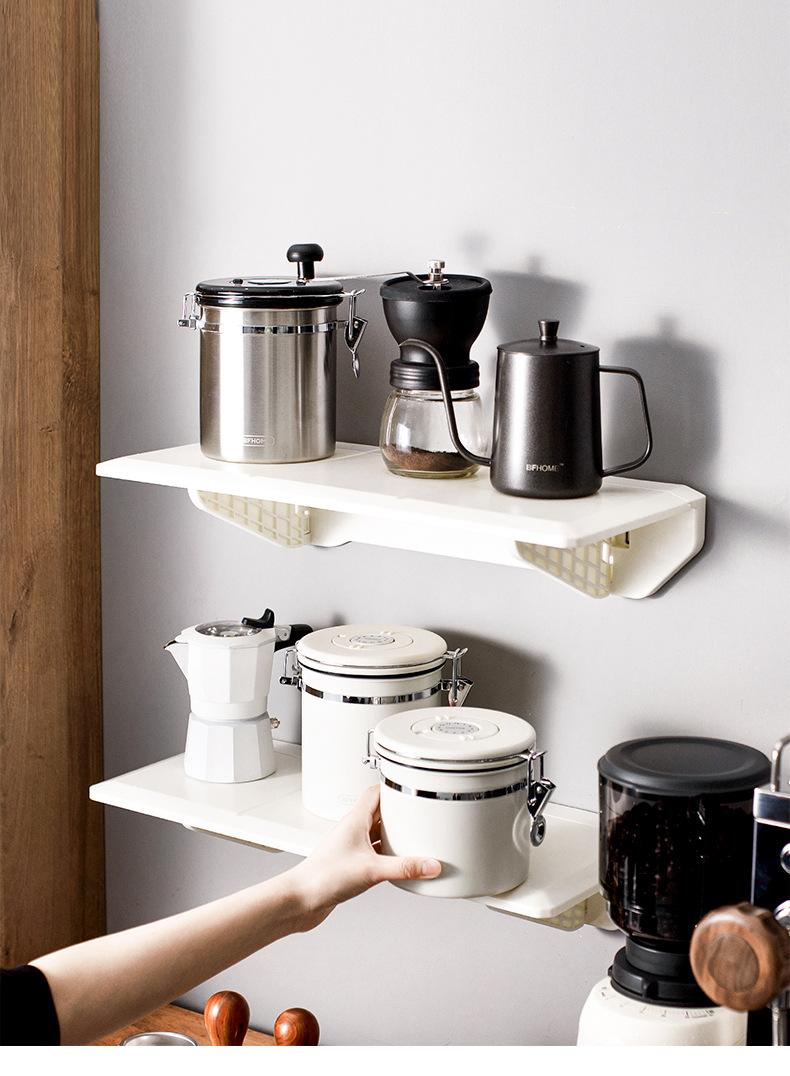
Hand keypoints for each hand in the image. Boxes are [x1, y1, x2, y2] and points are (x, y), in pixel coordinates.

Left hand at [289, 785, 440, 928]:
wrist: (301, 900)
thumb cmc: (323, 877)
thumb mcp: (372, 870)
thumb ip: (404, 868)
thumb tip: (429, 865)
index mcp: (355, 820)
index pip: (375, 792)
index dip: (393, 787)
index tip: (411, 787)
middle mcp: (352, 830)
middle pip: (379, 812)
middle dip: (398, 812)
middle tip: (417, 815)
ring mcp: (350, 847)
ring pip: (376, 832)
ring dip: (392, 833)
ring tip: (411, 837)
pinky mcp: (350, 864)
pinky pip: (373, 852)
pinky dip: (386, 854)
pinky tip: (395, 862)